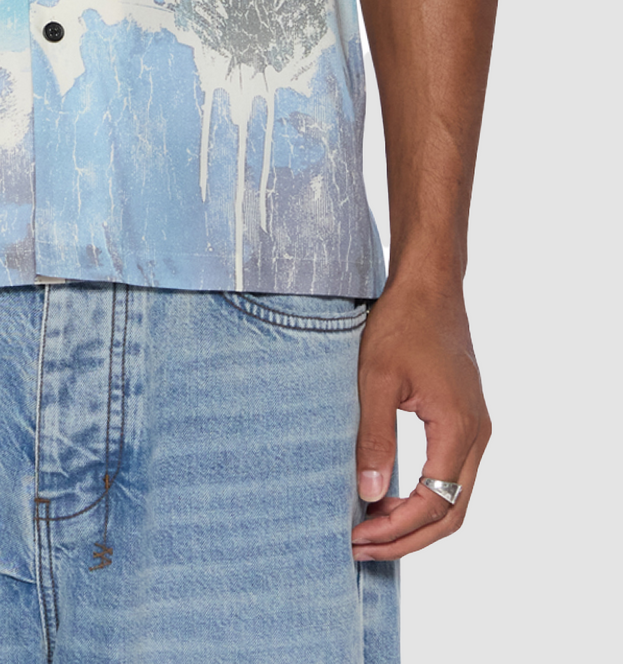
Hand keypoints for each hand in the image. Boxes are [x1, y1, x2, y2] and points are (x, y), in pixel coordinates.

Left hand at [351, 276, 490, 560]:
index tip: (357, 538)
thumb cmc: (401, 323)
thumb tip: (370, 494)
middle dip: (407, 538)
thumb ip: (374, 437)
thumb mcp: (375, 378)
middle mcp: (476, 435)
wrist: (429, 285)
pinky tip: (389, 498)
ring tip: (370, 530)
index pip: (435, 503)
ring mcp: (476, 428)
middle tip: (361, 548)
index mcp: (458, 428)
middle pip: (452, 512)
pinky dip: (424, 497)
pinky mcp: (466, 420)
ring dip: (416, 521)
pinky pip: (451, 475)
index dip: (396, 529)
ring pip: (455, 497)